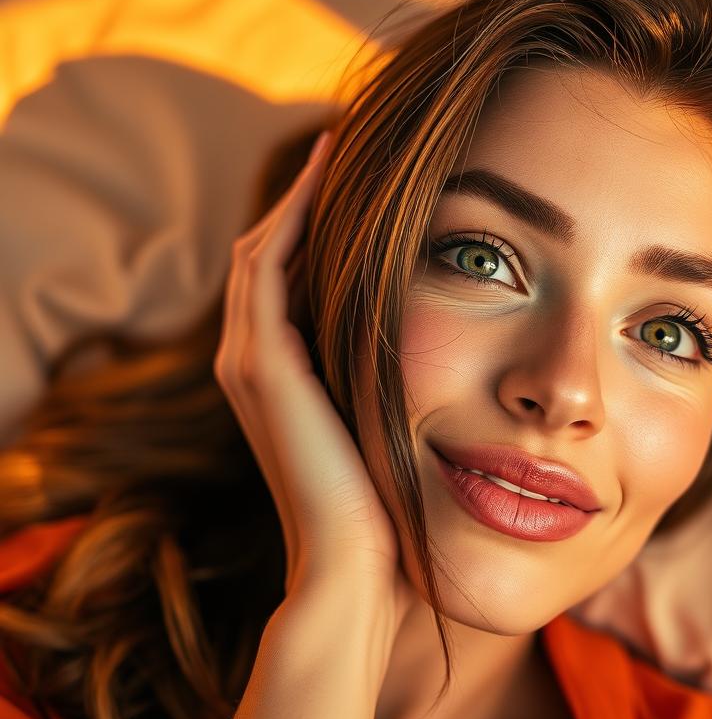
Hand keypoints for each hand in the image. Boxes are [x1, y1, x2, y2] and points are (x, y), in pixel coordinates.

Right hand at [215, 131, 415, 628]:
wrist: (354, 572)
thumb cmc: (387, 519)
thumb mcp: (391, 441)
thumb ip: (394, 397)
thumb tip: (456, 375)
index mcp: (282, 384)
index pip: (292, 284)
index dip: (322, 232)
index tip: (373, 191)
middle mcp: (252, 366)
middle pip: (272, 255)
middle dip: (308, 201)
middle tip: (351, 147)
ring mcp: (248, 364)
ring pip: (265, 250)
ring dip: (301, 197)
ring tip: (340, 145)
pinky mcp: (260, 366)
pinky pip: (270, 266)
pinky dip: (295, 217)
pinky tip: (332, 175)